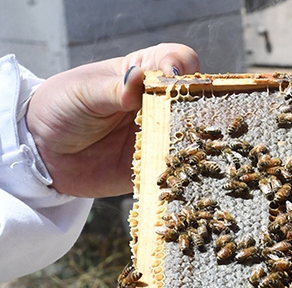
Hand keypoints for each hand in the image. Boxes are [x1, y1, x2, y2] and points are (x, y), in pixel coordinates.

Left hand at [25, 44, 199, 197]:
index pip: (177, 61)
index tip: (172, 76)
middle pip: (193, 100)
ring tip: (178, 145)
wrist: (44, 152)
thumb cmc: (62, 109)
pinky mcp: (155, 166)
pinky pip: (176, 169)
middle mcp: (157, 104)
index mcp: (143, 73)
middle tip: (182, 116)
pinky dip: (181, 171)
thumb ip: (114, 89)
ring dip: (192, 142)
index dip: (181, 66)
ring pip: (190, 136)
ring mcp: (159, 136)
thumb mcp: (85, 92)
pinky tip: (176, 172)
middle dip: (196, 107)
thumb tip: (139, 78)